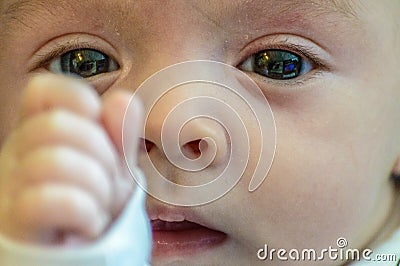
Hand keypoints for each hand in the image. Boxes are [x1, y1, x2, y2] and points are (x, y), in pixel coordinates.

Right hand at [0, 74, 141, 245]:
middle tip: (106, 184)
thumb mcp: (116, 169)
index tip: (99, 129)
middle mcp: (17, 157)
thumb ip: (120, 135)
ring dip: (96, 188)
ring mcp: (10, 191)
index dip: (79, 100)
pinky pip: (49, 200)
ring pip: (53, 161)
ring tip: (99, 207)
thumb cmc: (97, 208)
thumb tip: (123, 101)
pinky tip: (88, 225)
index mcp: (40, 135)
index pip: (43, 89)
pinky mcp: (15, 227)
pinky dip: (84, 212)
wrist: (88, 256)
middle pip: (56, 125)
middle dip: (102, 157)